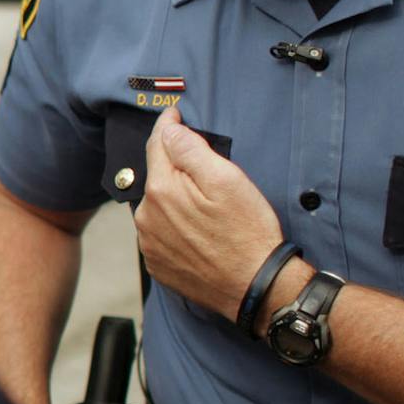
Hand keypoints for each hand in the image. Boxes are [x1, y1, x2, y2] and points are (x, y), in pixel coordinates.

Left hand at [131, 107, 283, 321]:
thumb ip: (191, 149)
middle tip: (204, 168)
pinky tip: (198, 229)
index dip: (167, 126)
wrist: (256, 288)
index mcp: (161, 191)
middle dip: (173, 165)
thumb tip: (168, 130)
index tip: (174, 115)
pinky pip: (160, 233)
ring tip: (204, 205)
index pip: (156, 144)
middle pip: (155, 176)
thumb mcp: (227, 180)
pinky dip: (173, 225)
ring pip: (156, 206)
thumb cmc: (248, 233)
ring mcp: (150, 244)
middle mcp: (147, 218)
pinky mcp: (158, 265)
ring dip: (172, 197)